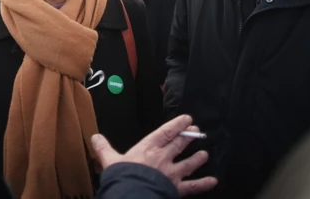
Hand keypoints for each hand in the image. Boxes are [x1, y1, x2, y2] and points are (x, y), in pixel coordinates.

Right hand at [92, 115, 217, 196]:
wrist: (132, 195)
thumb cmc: (123, 178)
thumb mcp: (110, 161)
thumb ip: (104, 149)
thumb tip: (95, 138)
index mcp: (148, 148)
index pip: (166, 132)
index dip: (177, 124)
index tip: (187, 119)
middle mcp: (163, 158)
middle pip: (180, 144)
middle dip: (189, 137)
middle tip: (197, 131)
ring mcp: (172, 174)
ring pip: (189, 163)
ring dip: (198, 158)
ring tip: (205, 154)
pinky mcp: (176, 189)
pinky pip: (193, 186)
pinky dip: (204, 184)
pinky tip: (213, 181)